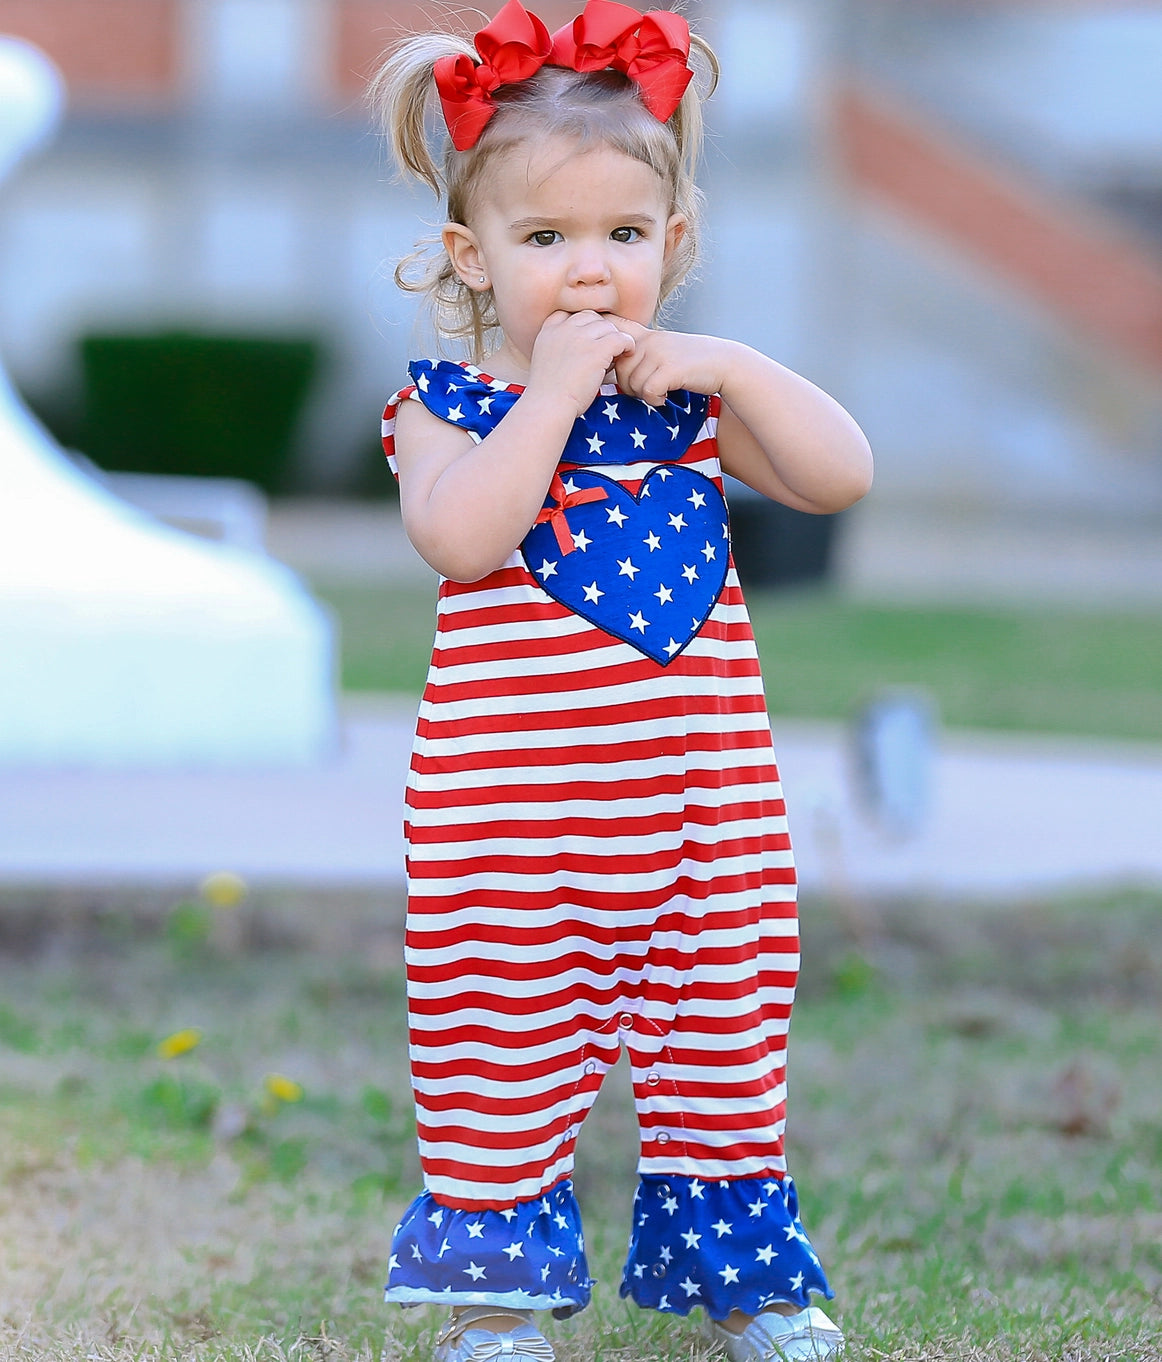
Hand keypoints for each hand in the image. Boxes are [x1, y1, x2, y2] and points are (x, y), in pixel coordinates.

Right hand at [525, 310, 636, 417]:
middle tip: (606, 349)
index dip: (583, 326)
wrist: (548, 406)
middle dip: (601, 331)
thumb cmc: (549, 394)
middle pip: (591, 317)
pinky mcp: (596, 350)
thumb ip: (561, 349)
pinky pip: (620, 338)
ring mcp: (580, 338)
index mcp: (549, 331)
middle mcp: (564, 329)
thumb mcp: (546, 362)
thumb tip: (586, 347)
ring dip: (614, 339)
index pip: (570, 315)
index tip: (589, 341)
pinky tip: (627, 354)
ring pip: (607, 327)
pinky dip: (627, 345)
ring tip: (616, 355)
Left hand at [609, 320, 734, 405]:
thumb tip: (607, 371)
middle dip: (627, 386)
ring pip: (631, 384)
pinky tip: (664, 398)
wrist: (722, 363)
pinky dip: (655, 400)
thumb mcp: (662, 350)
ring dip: (642, 395)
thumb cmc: (690, 363)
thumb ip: (637, 355)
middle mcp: (649, 341)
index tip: (603, 360)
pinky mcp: (670, 368)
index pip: (612, 329)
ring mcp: (659, 353)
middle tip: (647, 389)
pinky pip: (648, 391)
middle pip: (618, 371)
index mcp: (644, 335)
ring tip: (658, 392)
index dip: (602, 345)